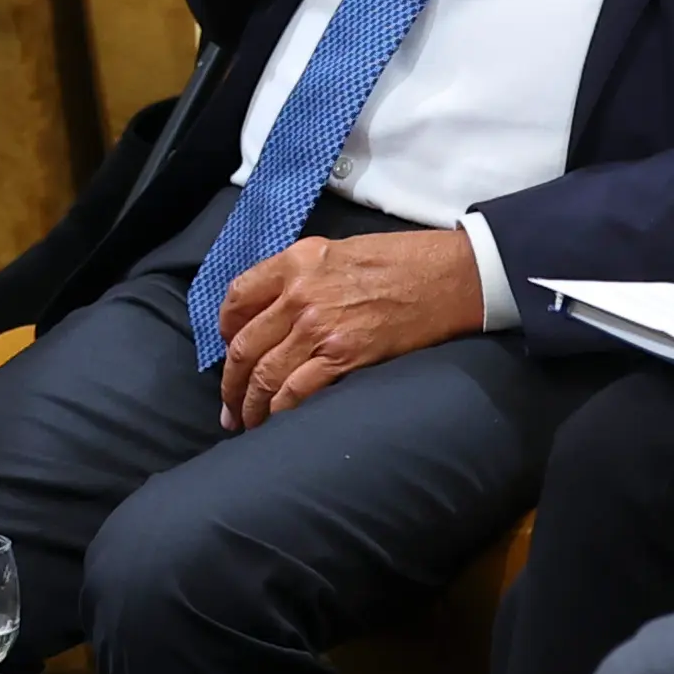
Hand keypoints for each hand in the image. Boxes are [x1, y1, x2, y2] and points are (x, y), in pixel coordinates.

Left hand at [211, 225, 480, 430]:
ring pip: (264, 375)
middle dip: (230, 382)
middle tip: (228, 405)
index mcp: (295, 262)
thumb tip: (275, 309)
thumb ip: (301, 275)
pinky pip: (296, 391)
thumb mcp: (339, 250)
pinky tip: (276, 423)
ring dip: (250, 405)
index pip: (236, 297)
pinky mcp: (344, 356)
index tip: (228, 350)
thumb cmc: (402, 260)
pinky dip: (280, 412)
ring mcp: (319, 327)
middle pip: (244, 345)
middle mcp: (299, 294)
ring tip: (247, 422)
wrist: (450, 275)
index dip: (224, 330)